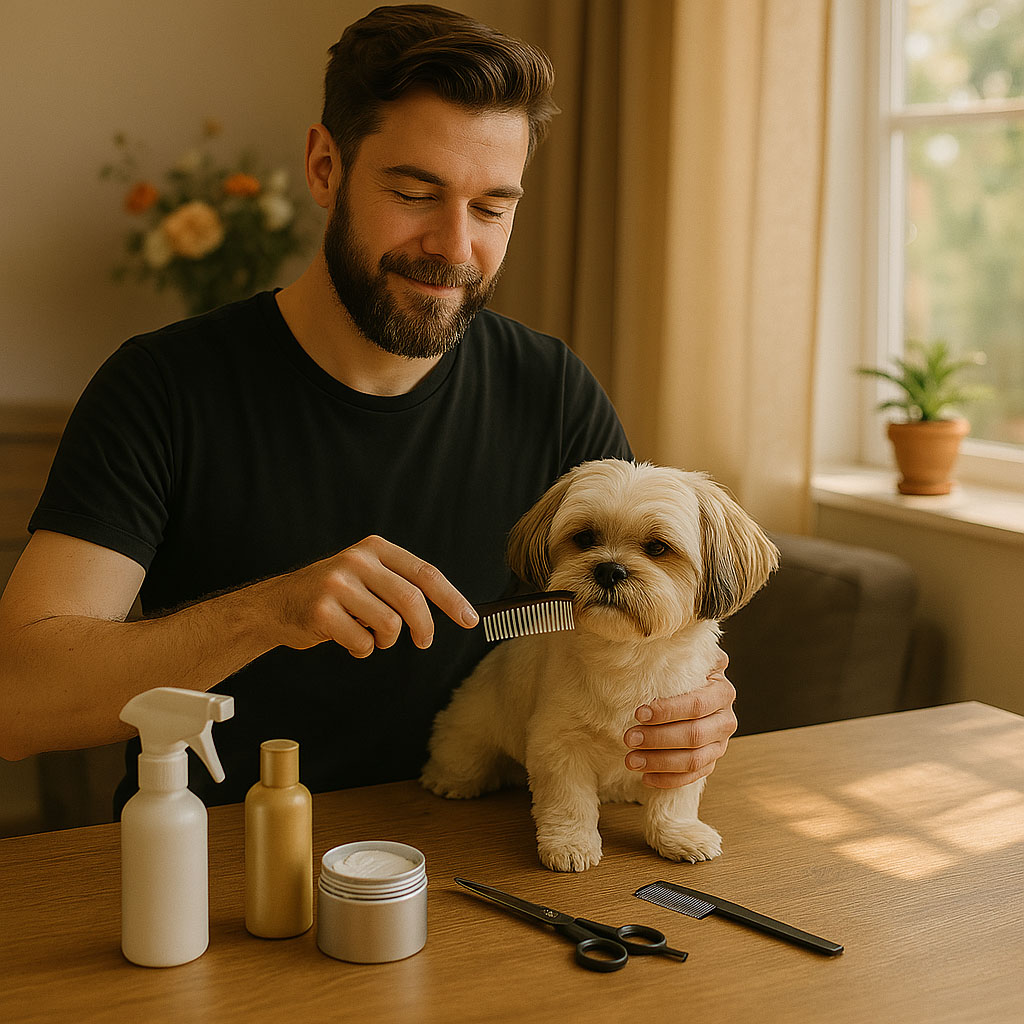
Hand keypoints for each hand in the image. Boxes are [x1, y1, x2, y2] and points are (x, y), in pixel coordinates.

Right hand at [266, 534, 478, 657]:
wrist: (278, 604)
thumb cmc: (332, 595)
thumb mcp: (367, 576)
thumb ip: (400, 584)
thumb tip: (451, 608)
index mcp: (375, 549)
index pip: (425, 573)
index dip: (451, 598)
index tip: (469, 618)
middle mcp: (357, 561)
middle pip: (411, 599)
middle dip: (424, 627)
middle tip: (424, 641)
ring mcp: (337, 584)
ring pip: (389, 625)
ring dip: (385, 641)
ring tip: (369, 635)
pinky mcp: (322, 610)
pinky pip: (362, 641)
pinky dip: (362, 649)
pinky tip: (347, 640)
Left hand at [622, 651, 736, 787]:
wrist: (689, 693)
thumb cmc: (677, 674)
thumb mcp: (681, 660)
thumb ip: (681, 653)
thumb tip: (668, 635)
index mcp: (720, 689)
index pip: (696, 704)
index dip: (668, 711)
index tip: (638, 713)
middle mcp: (726, 718)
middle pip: (695, 735)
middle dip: (659, 739)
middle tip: (629, 739)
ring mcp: (720, 742)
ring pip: (695, 759)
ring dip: (660, 762)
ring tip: (631, 760)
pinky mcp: (711, 761)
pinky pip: (694, 777)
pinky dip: (669, 780)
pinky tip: (645, 778)